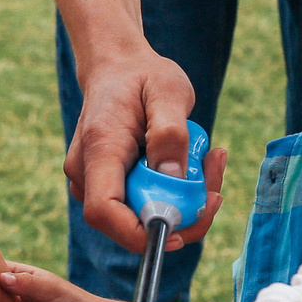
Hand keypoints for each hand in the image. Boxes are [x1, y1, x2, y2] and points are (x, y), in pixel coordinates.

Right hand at [67, 45, 224, 250]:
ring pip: (138, 217)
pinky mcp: (109, 185)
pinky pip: (142, 205)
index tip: (181, 229)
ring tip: (209, 161)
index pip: (103, 211)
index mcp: (99, 148)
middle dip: (178, 214)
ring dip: (182, 203)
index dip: (140, 232)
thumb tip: (173, 178)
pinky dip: (173, 195)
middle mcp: (86, 172)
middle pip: (126, 223)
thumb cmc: (143, 76)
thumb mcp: (168, 91)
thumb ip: (170, 134)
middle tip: (214, 178)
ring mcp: (93, 181)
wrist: (118, 68)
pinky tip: (194, 165)